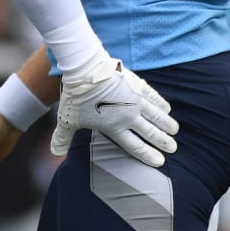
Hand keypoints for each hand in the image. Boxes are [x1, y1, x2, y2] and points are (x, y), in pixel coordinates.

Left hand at [52, 55, 178, 166]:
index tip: (160, 161)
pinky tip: (167, 109)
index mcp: (114, 128)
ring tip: (175, 131)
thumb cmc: (76, 96)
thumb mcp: (67, 119)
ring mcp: (134, 100)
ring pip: (156, 116)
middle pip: (150, 133)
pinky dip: (161, 104)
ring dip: (166, 124)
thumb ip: (62, 137)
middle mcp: (128, 117)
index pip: (135, 146)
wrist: (85, 70)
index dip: (148, 154)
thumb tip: (54, 152)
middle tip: (174, 148)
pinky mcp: (136, 85)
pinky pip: (153, 97)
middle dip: (163, 142)